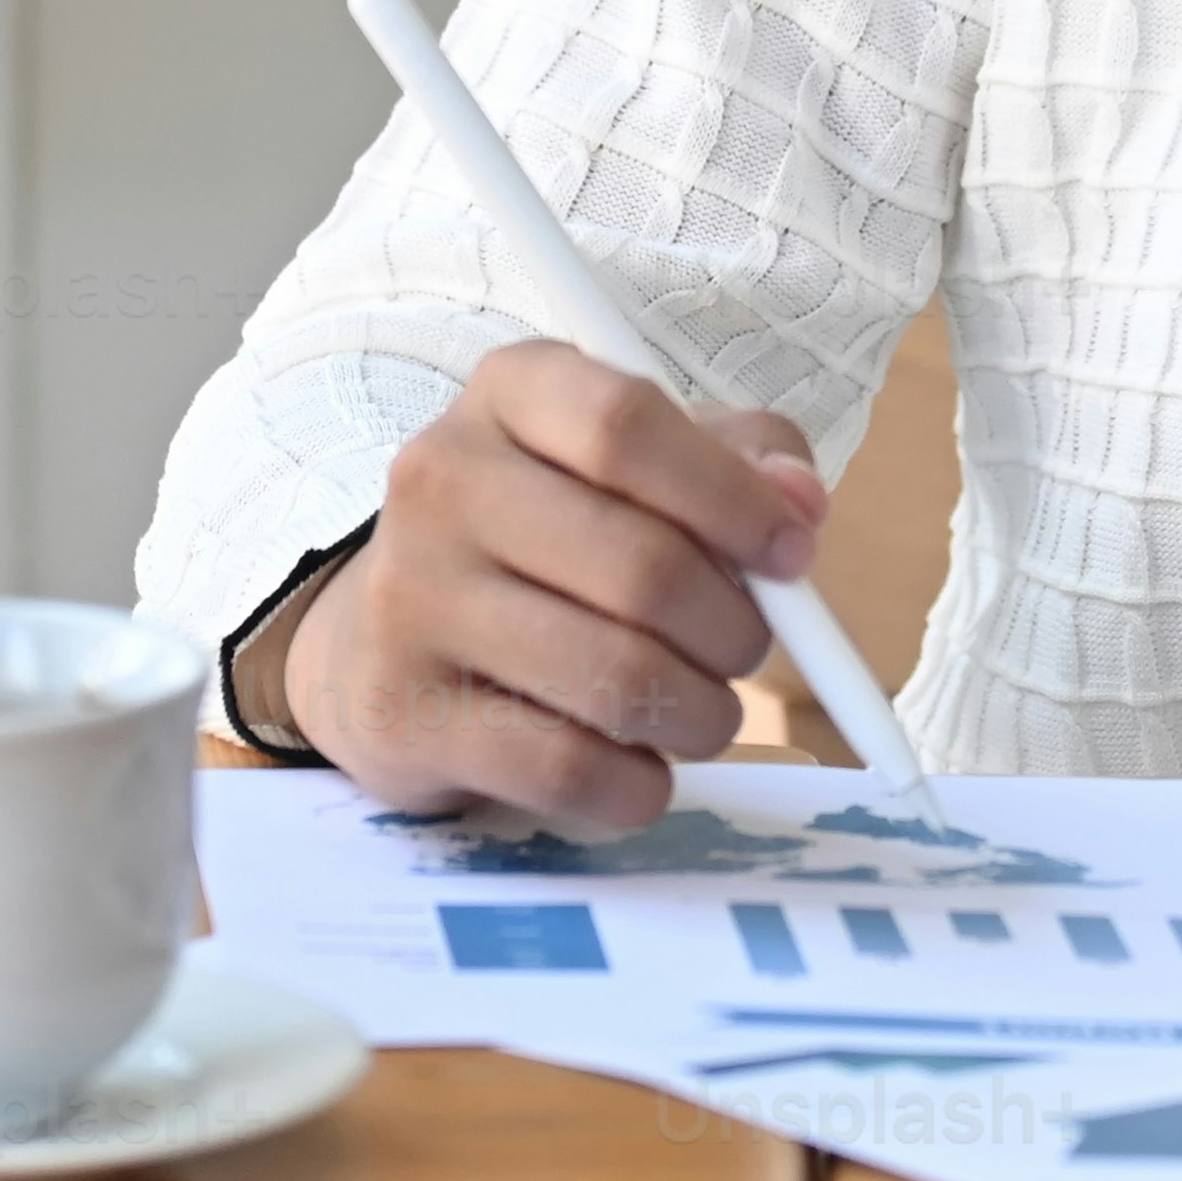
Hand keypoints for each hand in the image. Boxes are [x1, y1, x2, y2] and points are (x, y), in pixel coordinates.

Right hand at [277, 340, 826, 830]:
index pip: (627, 427)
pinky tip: (638, 767)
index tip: (794, 556)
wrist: (380, 643)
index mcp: (510, 393)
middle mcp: (441, 479)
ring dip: (701, 715)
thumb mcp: (636, 465)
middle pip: (641, 567)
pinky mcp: (402, 715)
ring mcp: (410, 599)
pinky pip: (567, 769)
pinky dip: (637, 786)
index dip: (732, 498)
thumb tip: (801, 504)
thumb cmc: (545, 536)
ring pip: (616, 678)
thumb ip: (736, 459)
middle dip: (734, 630)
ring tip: (701, 712)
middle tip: (745, 652)